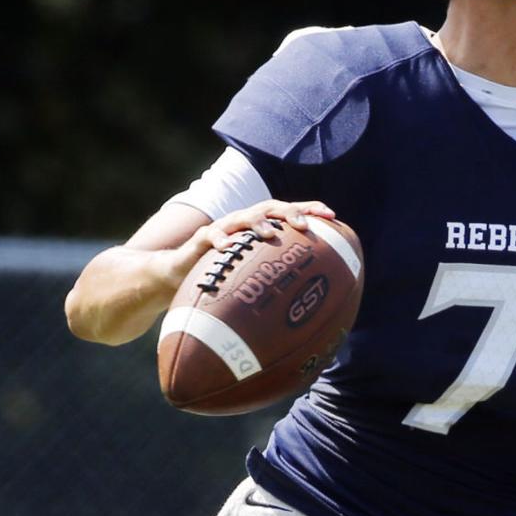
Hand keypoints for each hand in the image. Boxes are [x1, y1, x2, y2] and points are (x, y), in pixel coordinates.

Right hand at [172, 199, 337, 283]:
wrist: (184, 274)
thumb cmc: (228, 276)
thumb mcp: (257, 277)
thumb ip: (281, 282)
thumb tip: (315, 307)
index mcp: (263, 228)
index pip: (290, 212)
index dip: (311, 209)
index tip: (332, 216)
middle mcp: (246, 223)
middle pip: (271, 208)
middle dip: (289, 212)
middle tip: (304, 225)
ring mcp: (225, 228)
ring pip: (243, 217)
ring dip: (258, 222)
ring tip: (270, 233)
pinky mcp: (203, 239)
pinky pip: (210, 235)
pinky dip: (219, 239)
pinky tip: (226, 247)